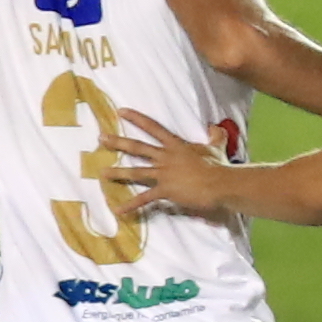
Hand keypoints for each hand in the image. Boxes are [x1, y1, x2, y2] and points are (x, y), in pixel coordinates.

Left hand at [98, 105, 244, 220]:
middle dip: (118, 142)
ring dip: (118, 172)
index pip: (153, 128)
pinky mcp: (165, 190)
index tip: (121, 112)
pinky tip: (118, 210)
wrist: (220, 183)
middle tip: (101, 137)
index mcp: (176, 145)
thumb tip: (215, 127)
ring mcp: (163, 174)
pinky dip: (131, 205)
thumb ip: (215, 136)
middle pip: (137, 147)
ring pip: (136, 171)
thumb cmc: (219, 165)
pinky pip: (144, 199)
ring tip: (102, 173)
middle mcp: (165, 157)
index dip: (137, 119)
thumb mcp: (216, 148)